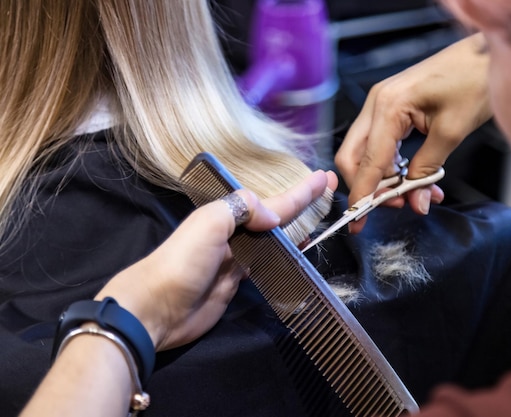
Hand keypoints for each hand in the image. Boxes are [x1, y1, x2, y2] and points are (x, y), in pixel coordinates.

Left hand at [96, 170, 337, 350]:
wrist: (156, 309)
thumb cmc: (181, 262)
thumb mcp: (208, 223)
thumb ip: (241, 209)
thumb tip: (274, 218)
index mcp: (227, 213)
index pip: (272, 201)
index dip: (300, 192)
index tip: (323, 178)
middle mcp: (234, 232)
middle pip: (275, 216)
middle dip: (301, 204)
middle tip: (326, 189)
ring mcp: (237, 258)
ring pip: (273, 239)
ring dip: (295, 229)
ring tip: (317, 223)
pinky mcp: (237, 283)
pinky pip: (267, 263)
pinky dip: (283, 256)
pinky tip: (294, 253)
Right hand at [335, 33, 491, 231]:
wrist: (488, 52)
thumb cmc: (474, 80)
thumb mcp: (452, 131)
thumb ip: (428, 171)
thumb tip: (417, 203)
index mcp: (388, 107)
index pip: (367, 163)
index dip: (362, 197)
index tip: (357, 223)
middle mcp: (377, 104)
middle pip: (353, 158)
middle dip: (368, 188)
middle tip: (395, 206)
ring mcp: (382, 104)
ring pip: (366, 154)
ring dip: (385, 179)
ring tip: (416, 195)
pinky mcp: (393, 108)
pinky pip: (382, 145)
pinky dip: (394, 166)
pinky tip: (416, 178)